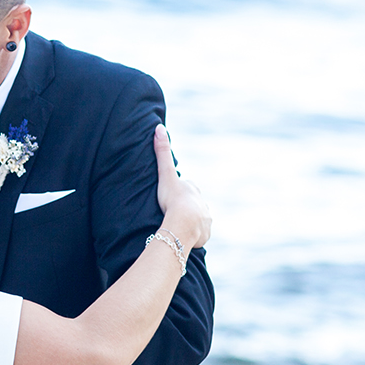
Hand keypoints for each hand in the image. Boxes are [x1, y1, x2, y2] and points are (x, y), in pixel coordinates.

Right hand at [154, 125, 211, 250]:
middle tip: (173, 213)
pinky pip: (199, 235)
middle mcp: (202, 203)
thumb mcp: (166, 174)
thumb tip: (159, 126)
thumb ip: (162, 152)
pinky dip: (193, 235)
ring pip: (198, 219)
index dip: (179, 191)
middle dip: (186, 207)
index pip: (187, 188)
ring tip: (178, 227)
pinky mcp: (205, 234)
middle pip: (194, 204)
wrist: (183, 224)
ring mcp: (205, 219)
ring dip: (191, 222)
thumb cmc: (173, 198)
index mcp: (193, 189)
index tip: (171, 196)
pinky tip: (184, 237)